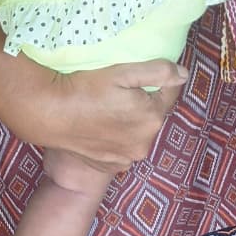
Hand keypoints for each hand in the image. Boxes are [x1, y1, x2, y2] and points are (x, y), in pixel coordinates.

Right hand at [32, 60, 188, 173]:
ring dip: (134, 118)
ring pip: (140, 130)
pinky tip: (104, 123)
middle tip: (124, 87)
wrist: (52, 115)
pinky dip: (121, 135)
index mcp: (152, 117)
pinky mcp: (114, 166)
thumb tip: (183, 74)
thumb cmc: (87, 88)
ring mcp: (129, 158)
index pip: (171, 92)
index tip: (148, 69)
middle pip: (155, 113)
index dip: (162, 78)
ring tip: (112, 104)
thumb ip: (158, 72)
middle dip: (147, 100)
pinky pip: (126, 145)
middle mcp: (145, 142)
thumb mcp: (123, 72)